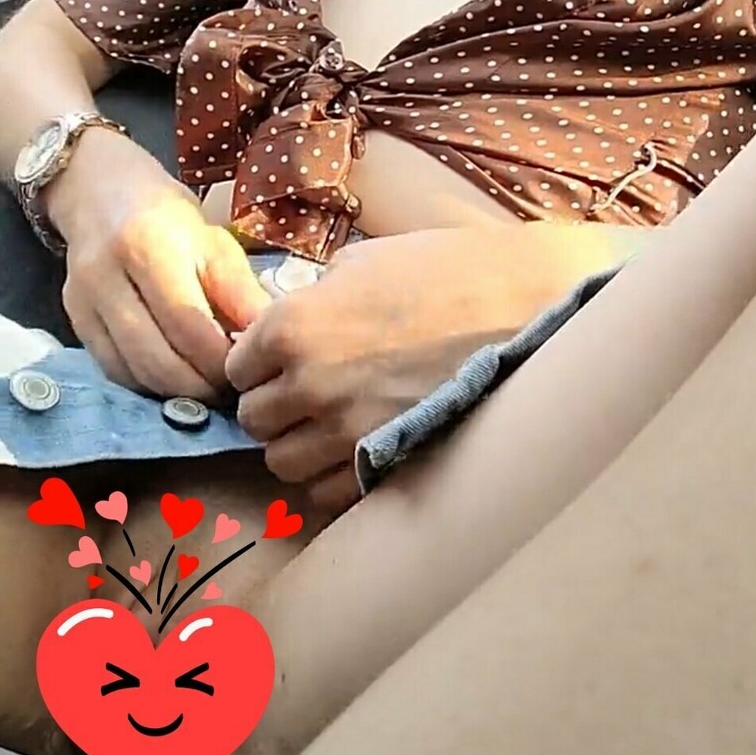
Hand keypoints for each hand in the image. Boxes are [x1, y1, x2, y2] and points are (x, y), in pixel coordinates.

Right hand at [49, 129, 270, 397]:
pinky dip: (147, 385)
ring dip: (175, 393)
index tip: (248, 369)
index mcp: (149, 246)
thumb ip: (240, 292)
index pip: (188, 324)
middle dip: (200, 386)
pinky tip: (174, 380)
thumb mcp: (214, 242)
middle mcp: (108, 276)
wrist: (101, 193)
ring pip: (132, 371)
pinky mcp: (75, 320)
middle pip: (157, 358)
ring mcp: (85, 301)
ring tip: (208, 388)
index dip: (221, 360)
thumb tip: (269, 340)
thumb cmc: (168, 217)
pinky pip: (113, 369)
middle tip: (230, 389)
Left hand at [224, 224, 592, 514]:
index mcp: (292, 326)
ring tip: (328, 425)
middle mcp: (307, 383)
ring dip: (298, 446)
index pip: (236, 367)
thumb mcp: (361, 263)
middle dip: (274, 406)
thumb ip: (311, 300)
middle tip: (303, 392)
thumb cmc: (445, 269)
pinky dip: (333, 476)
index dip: (257, 363)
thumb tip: (289, 323)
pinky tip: (356, 448)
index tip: (280, 360)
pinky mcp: (383, 461)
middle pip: (253, 420)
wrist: (519, 305)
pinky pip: (328, 491)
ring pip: (282, 463)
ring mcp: (345, 430)